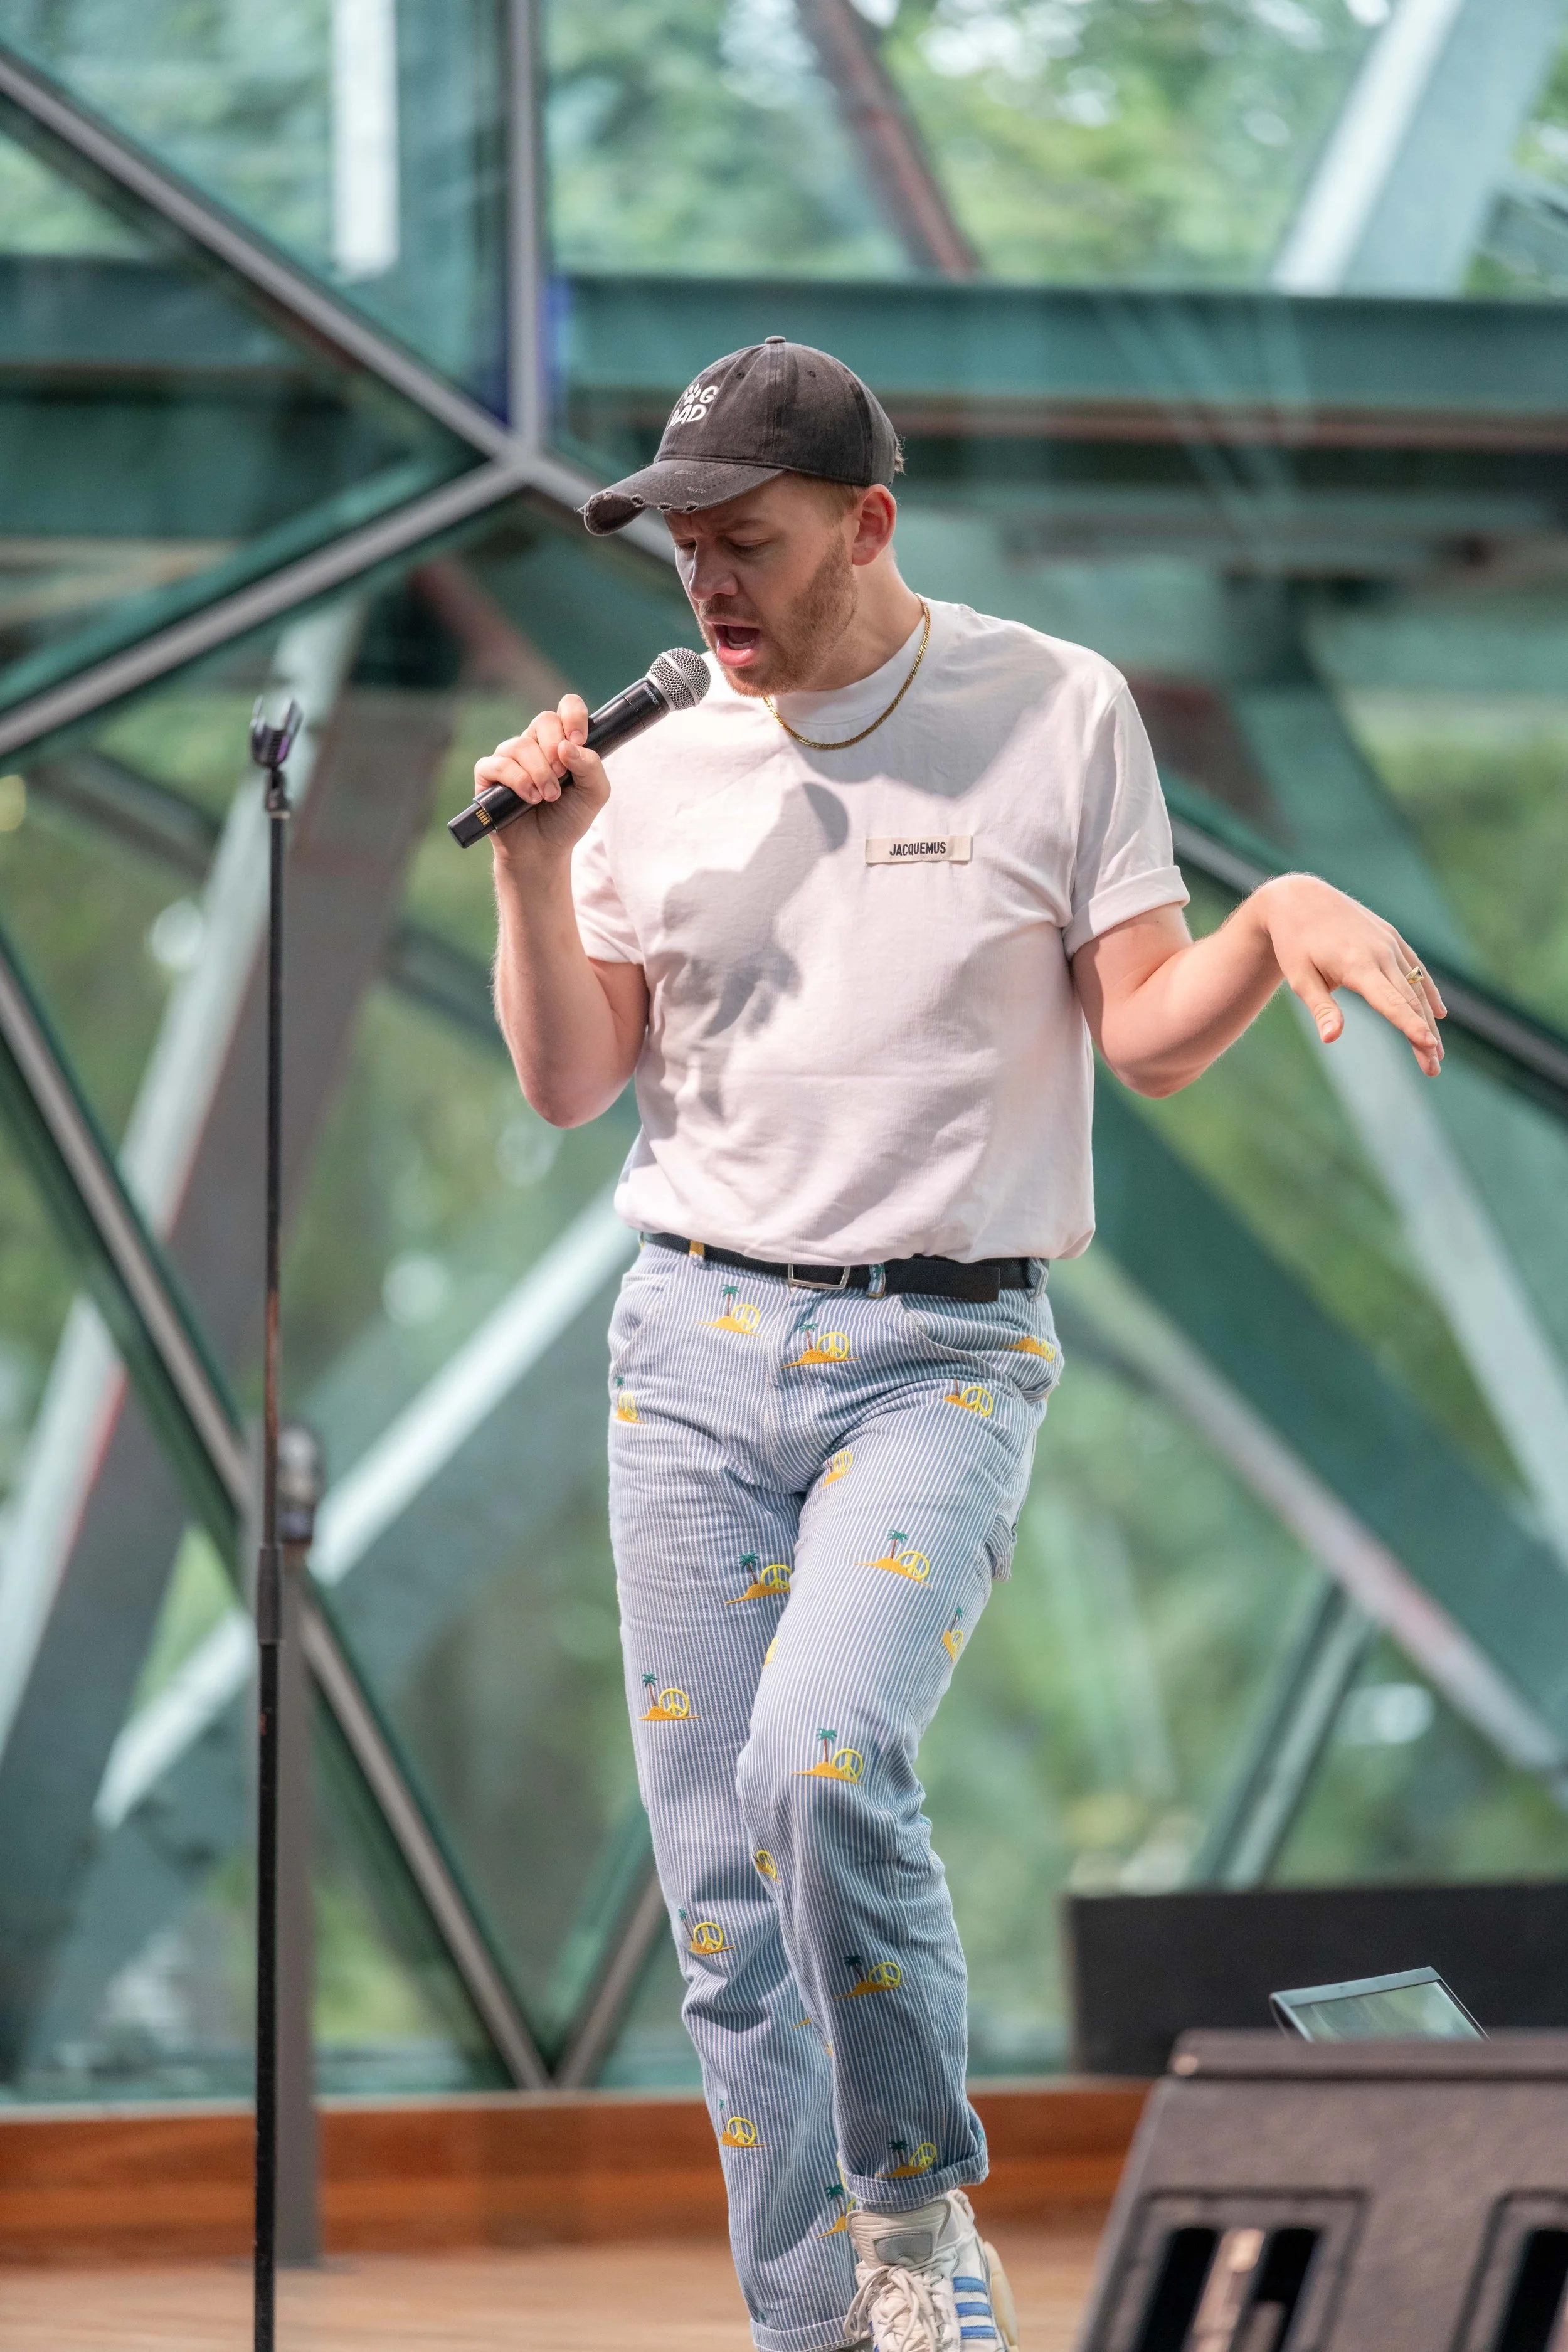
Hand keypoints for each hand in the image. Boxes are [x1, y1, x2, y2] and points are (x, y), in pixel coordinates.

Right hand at [472, 694, 608, 862]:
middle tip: (563, 777)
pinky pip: (498, 764)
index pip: (566, 707)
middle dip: (556, 749)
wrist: (544, 850)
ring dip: (540, 772)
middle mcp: (534, 744)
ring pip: (521, 745)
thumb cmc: (568, 818)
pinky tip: (530, 798)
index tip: (579, 740)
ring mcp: (510, 757)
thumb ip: (592, 767)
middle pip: (544, 721)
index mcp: (561, 741)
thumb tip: (569, 746)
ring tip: (548, 796)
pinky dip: (518, 780)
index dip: (574, 715)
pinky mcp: (488, 774)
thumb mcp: (594, 794)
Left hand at [1258, 873, 1445, 1075]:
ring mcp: (1389, 942)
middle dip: (1423, 1036)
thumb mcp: (1299, 978)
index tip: (1428, 1045)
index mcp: (1357, 964)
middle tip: (1433, 1070)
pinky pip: (1415, 968)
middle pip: (1408, 1000)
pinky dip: (1427, 991)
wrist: (1299, 898)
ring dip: (1427, 1019)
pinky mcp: (1391, 936)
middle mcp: (1380, 952)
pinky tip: (1437, 1013)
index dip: (1410, 1025)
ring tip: (1435, 1052)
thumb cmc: (1294, 942)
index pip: (1390, 1001)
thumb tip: (1331, 1039)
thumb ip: (1321, 1008)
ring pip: (1415, 986)